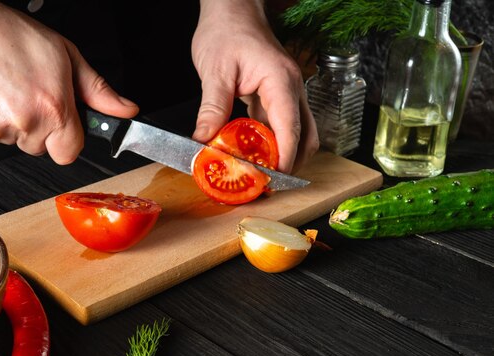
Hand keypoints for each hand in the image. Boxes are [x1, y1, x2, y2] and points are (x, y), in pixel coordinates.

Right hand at [0, 1, 138, 164]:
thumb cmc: (7, 34)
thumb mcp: (65, 55)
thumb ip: (97, 91)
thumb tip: (125, 110)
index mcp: (53, 109)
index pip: (69, 152)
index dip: (67, 138)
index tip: (61, 124)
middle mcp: (24, 123)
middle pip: (40, 148)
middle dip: (39, 128)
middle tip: (28, 95)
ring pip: (13, 141)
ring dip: (12, 123)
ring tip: (4, 88)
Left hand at [191, 0, 317, 173]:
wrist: (233, 8)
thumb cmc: (226, 30)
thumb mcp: (214, 70)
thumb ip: (212, 108)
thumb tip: (203, 141)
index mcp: (281, 81)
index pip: (290, 127)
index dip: (285, 158)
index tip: (274, 180)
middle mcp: (292, 89)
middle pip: (305, 136)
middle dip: (290, 163)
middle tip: (266, 184)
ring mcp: (287, 92)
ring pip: (297, 133)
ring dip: (283, 155)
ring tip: (259, 174)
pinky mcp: (277, 95)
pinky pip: (281, 125)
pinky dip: (272, 144)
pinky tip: (252, 154)